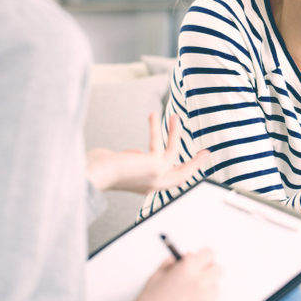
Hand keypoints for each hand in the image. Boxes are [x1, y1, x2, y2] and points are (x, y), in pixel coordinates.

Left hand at [87, 112, 209, 192]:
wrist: (94, 174)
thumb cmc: (98, 169)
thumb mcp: (120, 165)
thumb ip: (131, 159)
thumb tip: (138, 152)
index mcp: (145, 186)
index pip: (168, 180)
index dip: (178, 169)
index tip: (186, 161)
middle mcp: (154, 184)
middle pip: (183, 176)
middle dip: (195, 164)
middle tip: (206, 153)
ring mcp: (156, 176)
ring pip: (175, 155)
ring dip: (176, 134)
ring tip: (176, 116)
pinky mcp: (156, 165)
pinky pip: (163, 143)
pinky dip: (160, 128)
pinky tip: (154, 115)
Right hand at [131, 249, 220, 300]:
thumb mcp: (158, 274)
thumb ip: (174, 262)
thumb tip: (188, 257)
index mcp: (188, 269)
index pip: (209, 254)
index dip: (202, 257)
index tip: (199, 260)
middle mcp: (200, 283)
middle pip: (217, 270)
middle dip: (207, 270)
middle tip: (196, 276)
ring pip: (215, 288)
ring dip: (206, 289)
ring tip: (188, 297)